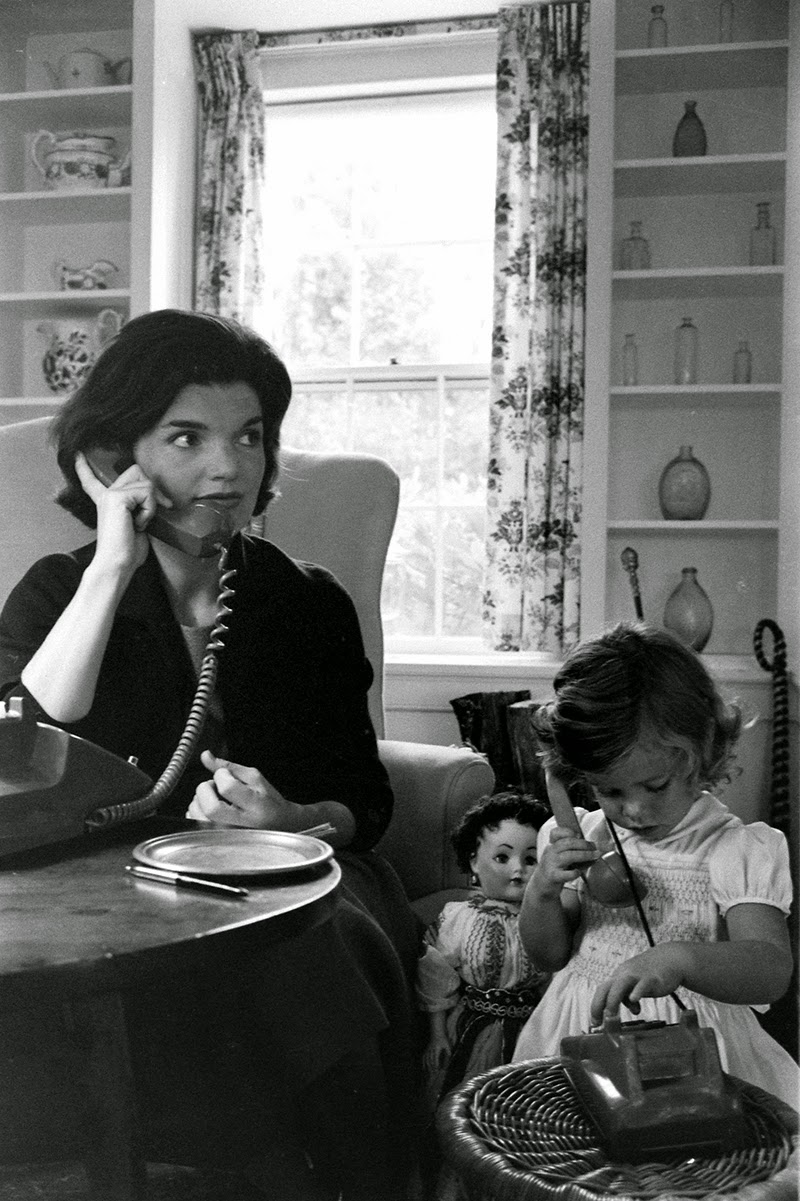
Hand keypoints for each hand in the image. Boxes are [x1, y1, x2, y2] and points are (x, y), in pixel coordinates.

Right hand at [75, 452, 172, 574]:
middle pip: (137, 471)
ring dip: (152, 506)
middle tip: (151, 513)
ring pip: (147, 484)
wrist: (117, 564)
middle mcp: (106, 495)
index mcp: (106, 502)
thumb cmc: (128, 551)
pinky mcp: (117, 497)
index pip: (95, 481)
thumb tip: (159, 497)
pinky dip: (149, 511)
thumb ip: (140, 507)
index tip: (79, 455)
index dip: (86, 468)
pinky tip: (138, 524)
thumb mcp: (137, 524)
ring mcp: (110, 494)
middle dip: (152, 489)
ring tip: (139, 524)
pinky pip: (147, 494)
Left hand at [186, 751, 297, 827]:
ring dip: (199, 800)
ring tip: (212, 797)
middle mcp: (242, 824)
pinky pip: (195, 823)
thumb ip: (229, 767)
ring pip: (199, 817)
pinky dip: (196, 811)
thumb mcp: (255, 778)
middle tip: (213, 786)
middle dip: (205, 789)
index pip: (228, 788)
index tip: (224, 774)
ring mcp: (229, 835)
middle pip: (211, 808)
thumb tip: (205, 756)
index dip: (221, 775)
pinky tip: (208, 808)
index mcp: (255, 805)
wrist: (280, 825)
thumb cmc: (268, 801)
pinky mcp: (218, 840)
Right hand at [423, 1033, 450, 1075]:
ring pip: (426, 1061)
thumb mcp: (448, 1046)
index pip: (435, 1061)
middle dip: (431, 1070)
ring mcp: (428, 1050)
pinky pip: (424, 1058)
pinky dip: (423, 1063)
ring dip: (426, 1068)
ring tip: (427, 1074)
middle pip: (429, 1062)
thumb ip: (448, 1055)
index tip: (436, 1073)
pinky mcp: (427, 1050)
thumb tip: (448, 1063)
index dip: (435, 1067)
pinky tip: (424, 1067)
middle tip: (432, 1077)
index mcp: (436, 1050)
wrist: (437, 1031)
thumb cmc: (443, 1039)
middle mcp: (430, 1051)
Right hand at [534, 824, 597, 894]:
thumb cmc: (555, 869)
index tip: (579, 835)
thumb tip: (594, 851)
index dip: (568, 831)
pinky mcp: (553, 876)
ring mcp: (551, 864)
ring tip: (595, 856)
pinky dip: (574, 872)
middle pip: (568, 843)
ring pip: (569, 856)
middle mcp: (550, 852)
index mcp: (552, 845)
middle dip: (584, 844)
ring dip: (585, 855)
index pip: (556, 833)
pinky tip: (579, 872)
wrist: (540, 885)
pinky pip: (565, 874)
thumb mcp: (560, 857)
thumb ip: (573, 852)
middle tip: (595, 848)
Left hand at [590, 944, 687, 1022]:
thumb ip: (632, 994)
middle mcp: (625, 975)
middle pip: (606, 988)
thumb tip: (632, 1008)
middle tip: (598, 1022)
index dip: (596, 1006)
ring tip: (611, 1016)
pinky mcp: (652, 978)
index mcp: (619, 977)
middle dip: (598, 1005)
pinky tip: (634, 1000)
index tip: (595, 1022)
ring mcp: (638, 975)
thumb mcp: (637, 983)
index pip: (602, 991)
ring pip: (620, 985)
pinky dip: (636, 992)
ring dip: (613, 1000)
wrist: (671, 958)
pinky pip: (642, 984)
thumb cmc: (652, 972)